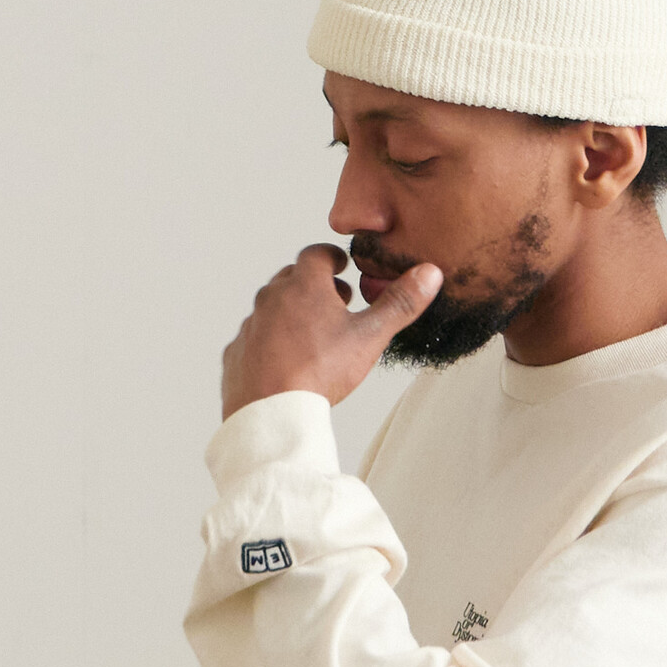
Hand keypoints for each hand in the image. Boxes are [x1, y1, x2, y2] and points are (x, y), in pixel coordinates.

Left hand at [220, 246, 441, 419]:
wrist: (271, 413)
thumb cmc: (319, 372)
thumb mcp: (369, 336)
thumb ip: (400, 303)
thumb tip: (429, 273)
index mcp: (303, 286)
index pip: (317, 254)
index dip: (333, 257)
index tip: (342, 265)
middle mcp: (271, 298)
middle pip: (292, 278)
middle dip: (315, 284)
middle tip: (336, 301)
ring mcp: (250, 325)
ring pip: (271, 307)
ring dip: (291, 312)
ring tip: (313, 332)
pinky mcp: (236, 352)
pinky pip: (254, 337)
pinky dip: (269, 341)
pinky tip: (285, 360)